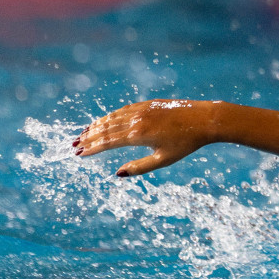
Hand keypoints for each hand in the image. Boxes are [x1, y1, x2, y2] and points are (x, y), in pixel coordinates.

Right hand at [75, 100, 217, 176]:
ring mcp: (141, 110)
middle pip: (106, 129)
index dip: (92, 148)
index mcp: (138, 136)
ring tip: (84, 133)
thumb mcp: (163, 160)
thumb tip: (117, 174)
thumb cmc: (186, 143)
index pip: (108, 142)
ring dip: (96, 126)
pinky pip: (123, 110)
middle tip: (74, 145)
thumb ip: (139, 167)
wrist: (204, 120)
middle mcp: (136, 120)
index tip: (78, 154)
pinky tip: (104, 121)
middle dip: (88, 137)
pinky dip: (110, 116)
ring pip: (112, 118)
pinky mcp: (148, 104)